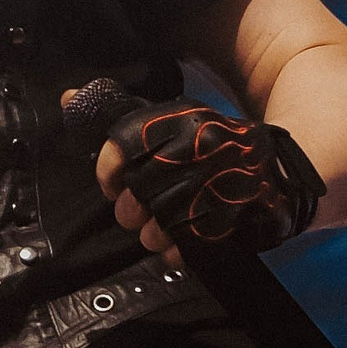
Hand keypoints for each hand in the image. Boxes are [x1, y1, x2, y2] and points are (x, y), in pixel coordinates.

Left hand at [72, 91, 324, 260]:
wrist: (279, 166)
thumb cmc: (212, 143)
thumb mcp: (169, 119)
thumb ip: (119, 112)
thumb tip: (66, 97)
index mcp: (178, 122)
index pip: (122, 147)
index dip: (107, 171)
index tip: (110, 183)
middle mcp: (196, 149)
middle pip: (138, 190)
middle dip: (130, 208)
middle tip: (136, 211)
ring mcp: (216, 182)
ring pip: (161, 220)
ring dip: (151, 232)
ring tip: (156, 230)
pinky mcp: (231, 213)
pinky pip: (190, 240)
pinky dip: (176, 250)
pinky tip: (174, 248)